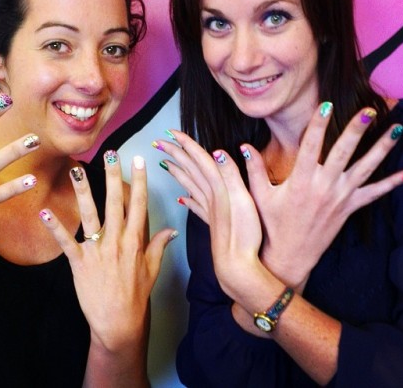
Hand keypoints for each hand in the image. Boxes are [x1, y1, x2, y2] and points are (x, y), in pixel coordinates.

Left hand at [39, 151, 176, 352]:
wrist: (118, 323)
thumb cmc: (136, 295)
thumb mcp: (153, 269)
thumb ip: (160, 245)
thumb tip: (172, 230)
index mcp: (136, 241)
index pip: (139, 205)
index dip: (140, 181)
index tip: (139, 161)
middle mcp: (117, 241)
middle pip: (116, 203)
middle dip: (113, 176)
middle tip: (111, 154)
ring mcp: (98, 251)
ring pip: (90, 215)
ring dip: (83, 191)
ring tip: (76, 170)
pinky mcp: (80, 263)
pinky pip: (66, 242)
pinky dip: (55, 227)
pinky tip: (44, 211)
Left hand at [153, 133, 268, 303]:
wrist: (237, 268)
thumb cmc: (244, 236)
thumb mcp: (243, 201)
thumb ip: (231, 176)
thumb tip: (218, 152)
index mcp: (216, 188)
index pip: (197, 160)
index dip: (185, 145)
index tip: (170, 133)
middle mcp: (209, 196)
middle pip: (188, 170)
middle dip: (174, 154)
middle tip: (159, 142)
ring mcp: (209, 210)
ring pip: (189, 186)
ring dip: (178, 172)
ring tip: (166, 164)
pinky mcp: (211, 223)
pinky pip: (195, 207)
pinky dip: (188, 199)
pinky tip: (181, 198)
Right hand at [245, 103, 402, 286]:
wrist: (290, 255)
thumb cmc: (272, 224)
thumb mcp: (259, 196)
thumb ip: (253, 169)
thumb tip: (242, 147)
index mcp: (301, 180)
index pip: (311, 146)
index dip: (318, 125)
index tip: (326, 106)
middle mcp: (324, 186)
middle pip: (343, 152)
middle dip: (357, 130)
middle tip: (368, 110)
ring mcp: (340, 197)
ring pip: (365, 168)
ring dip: (381, 148)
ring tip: (396, 128)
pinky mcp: (349, 208)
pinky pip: (374, 194)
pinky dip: (391, 183)